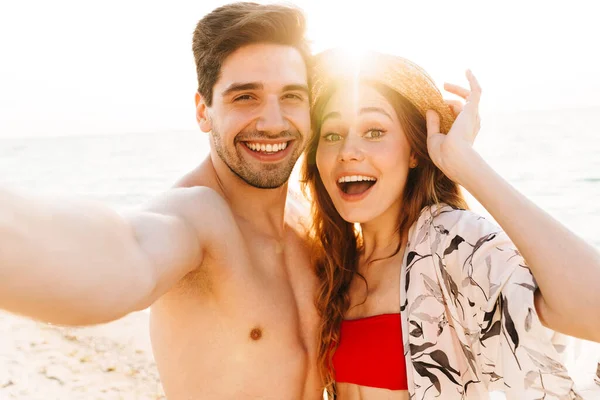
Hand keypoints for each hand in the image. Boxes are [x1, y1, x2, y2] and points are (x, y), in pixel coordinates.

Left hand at [426, 70, 481, 184]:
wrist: (454, 157)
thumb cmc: (443, 154)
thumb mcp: (434, 138)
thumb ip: (432, 124)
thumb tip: (430, 109)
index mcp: (463, 132)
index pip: (457, 116)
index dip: (447, 110)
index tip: (435, 106)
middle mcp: (471, 123)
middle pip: (463, 105)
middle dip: (453, 98)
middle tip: (442, 89)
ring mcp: (472, 116)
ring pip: (467, 98)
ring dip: (456, 90)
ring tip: (444, 84)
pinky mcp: (471, 109)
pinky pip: (475, 91)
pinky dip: (472, 80)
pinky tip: (467, 70)